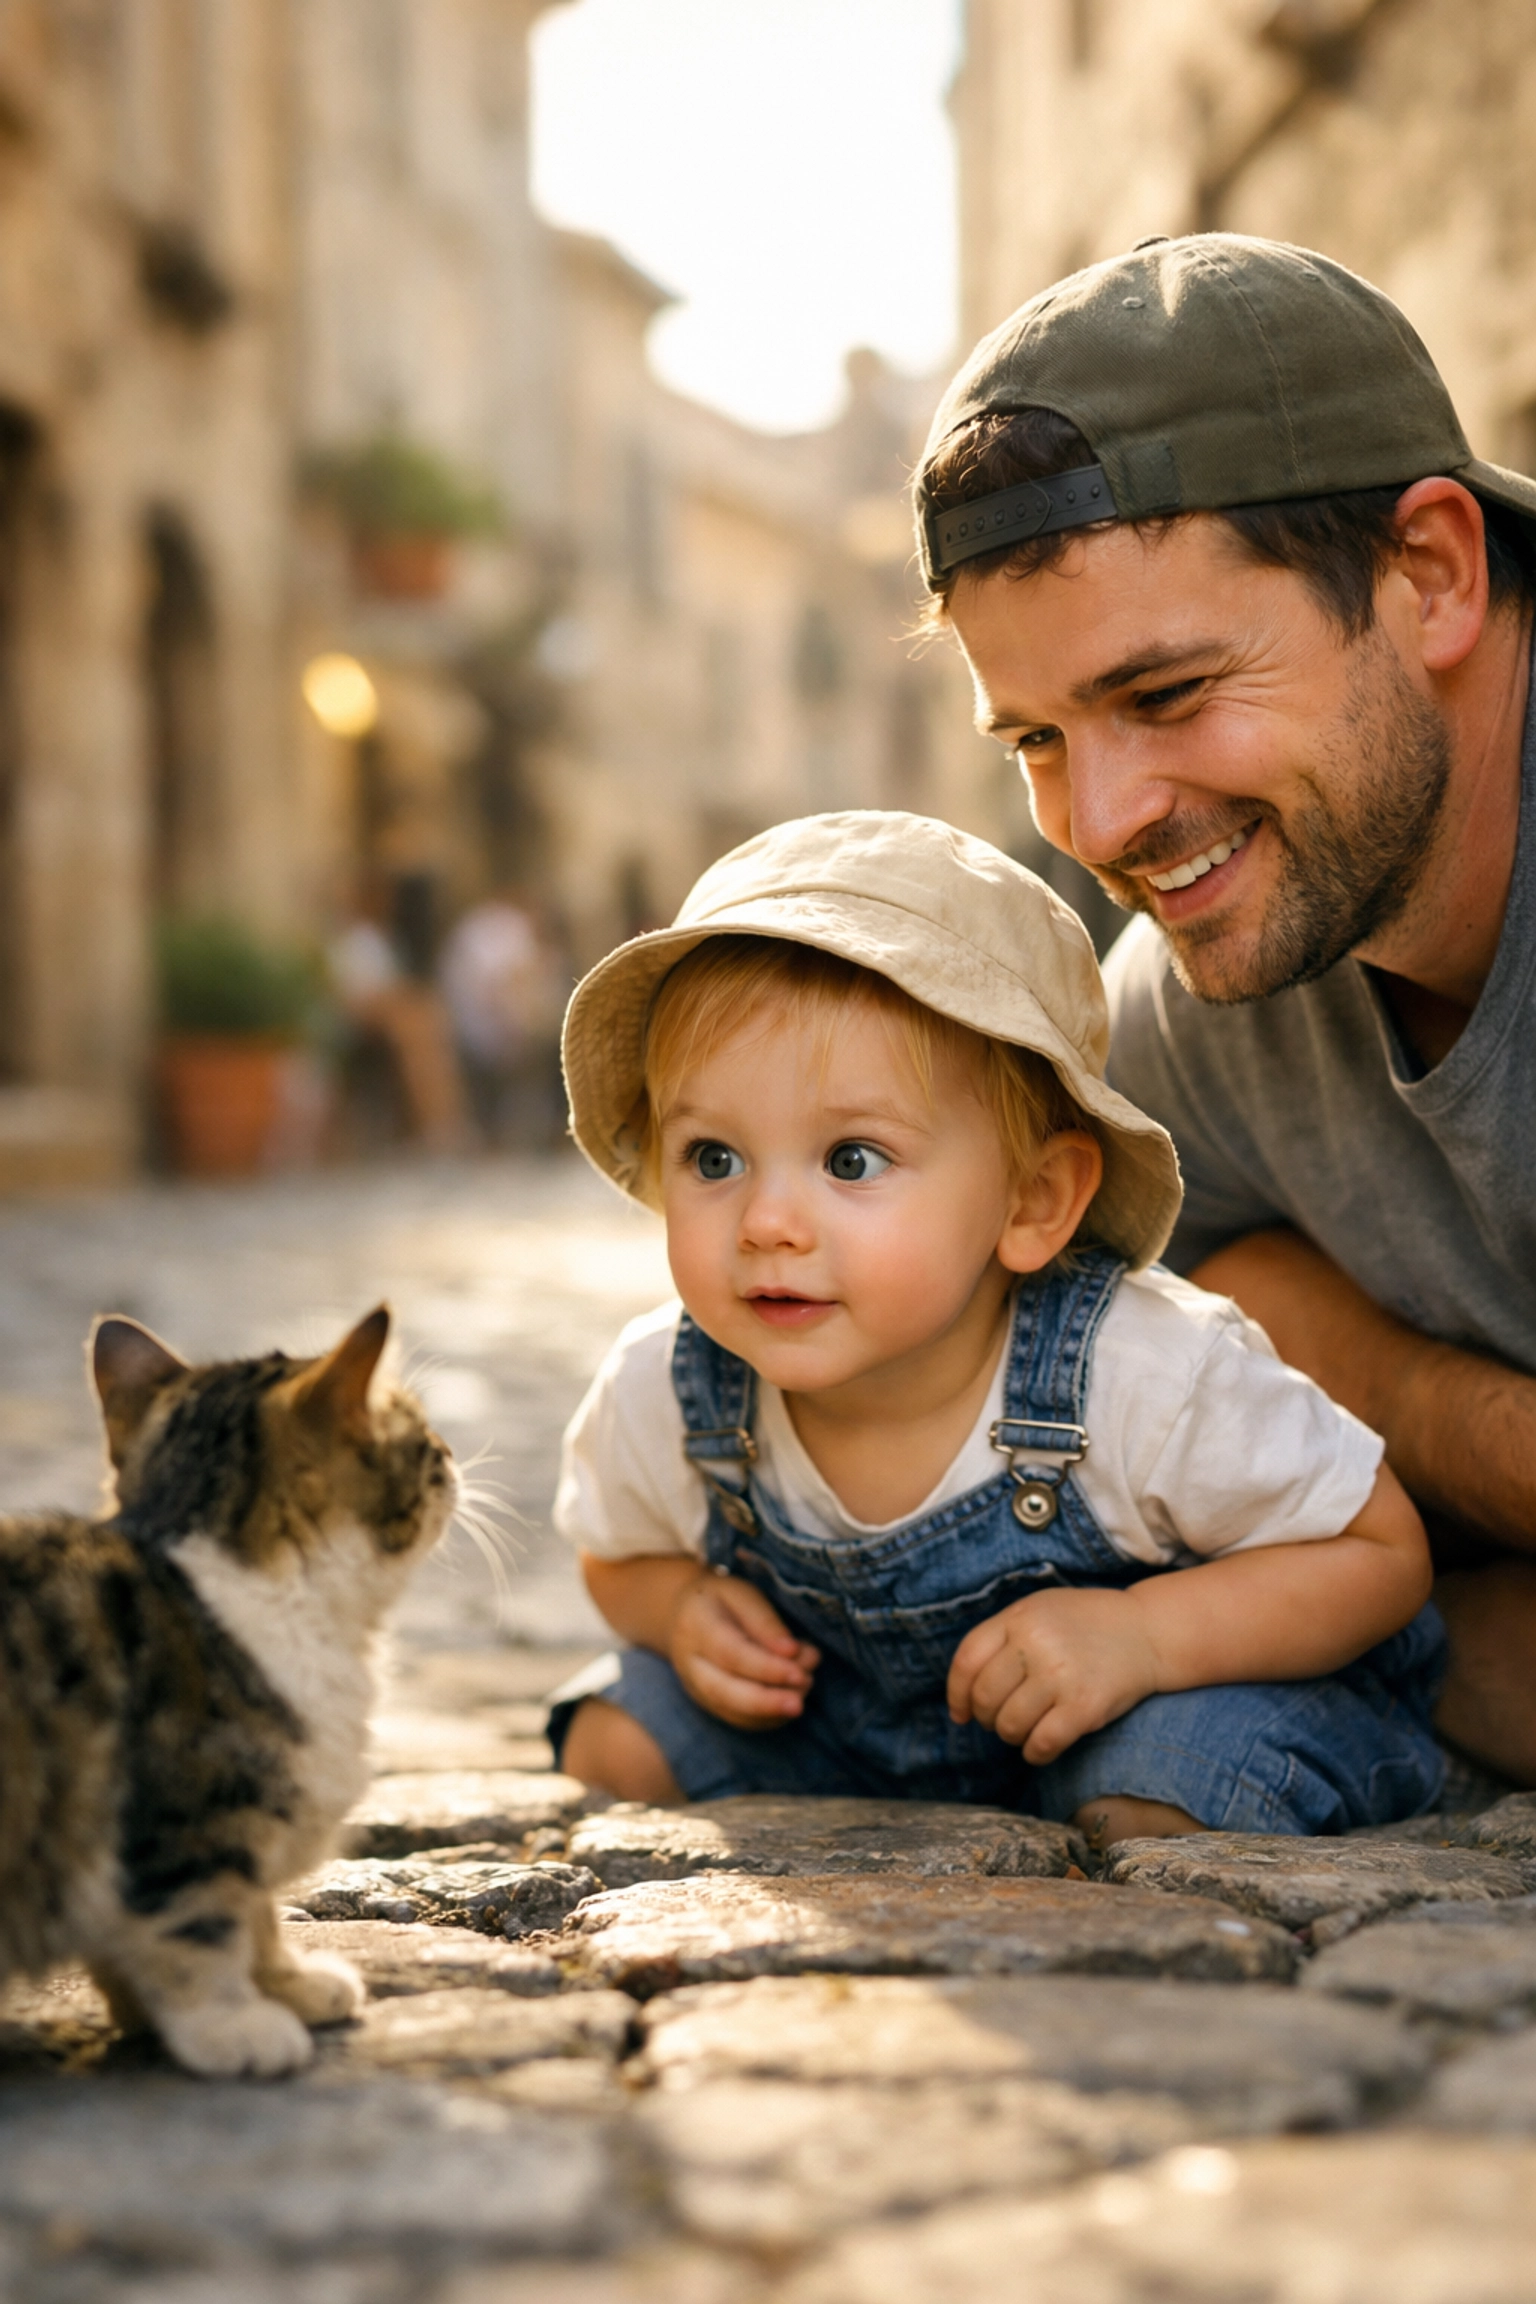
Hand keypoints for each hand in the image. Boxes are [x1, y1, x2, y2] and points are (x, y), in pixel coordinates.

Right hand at [668, 1571, 820, 1729]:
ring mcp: (696, 1688)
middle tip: (799, 1703)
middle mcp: (691, 1663)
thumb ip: (766, 1621)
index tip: (799, 1673)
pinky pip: (739, 1720)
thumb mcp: (742, 1594)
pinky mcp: (709, 1704)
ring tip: (804, 1691)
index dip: (766, 1667)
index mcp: (696, 1626)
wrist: (683, 1616)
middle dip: (766, 1703)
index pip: (731, 1654)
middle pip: (724, 1692)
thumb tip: (791, 1652)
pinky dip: (769, 1717)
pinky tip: (792, 1699)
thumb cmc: (720, 1600)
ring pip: (733, 1711)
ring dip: (773, 1709)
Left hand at [947, 1587, 1161, 1764]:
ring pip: (1009, 1725)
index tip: (962, 1713)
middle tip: (1002, 1719)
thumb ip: (1001, 1639)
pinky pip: (1041, 1744)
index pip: (967, 1661)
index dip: (957, 1694)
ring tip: (1027, 1727)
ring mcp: (1061, 1676)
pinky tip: (1042, 1746)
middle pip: (985, 1698)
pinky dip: (1035, 1753)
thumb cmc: (1085, 1624)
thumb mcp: (1039, 1611)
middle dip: (987, 1718)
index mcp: (1019, 1617)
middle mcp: (1036, 1644)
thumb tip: (962, 1697)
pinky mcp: (1085, 1706)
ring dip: (1012, 1735)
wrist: (1147, 1631)